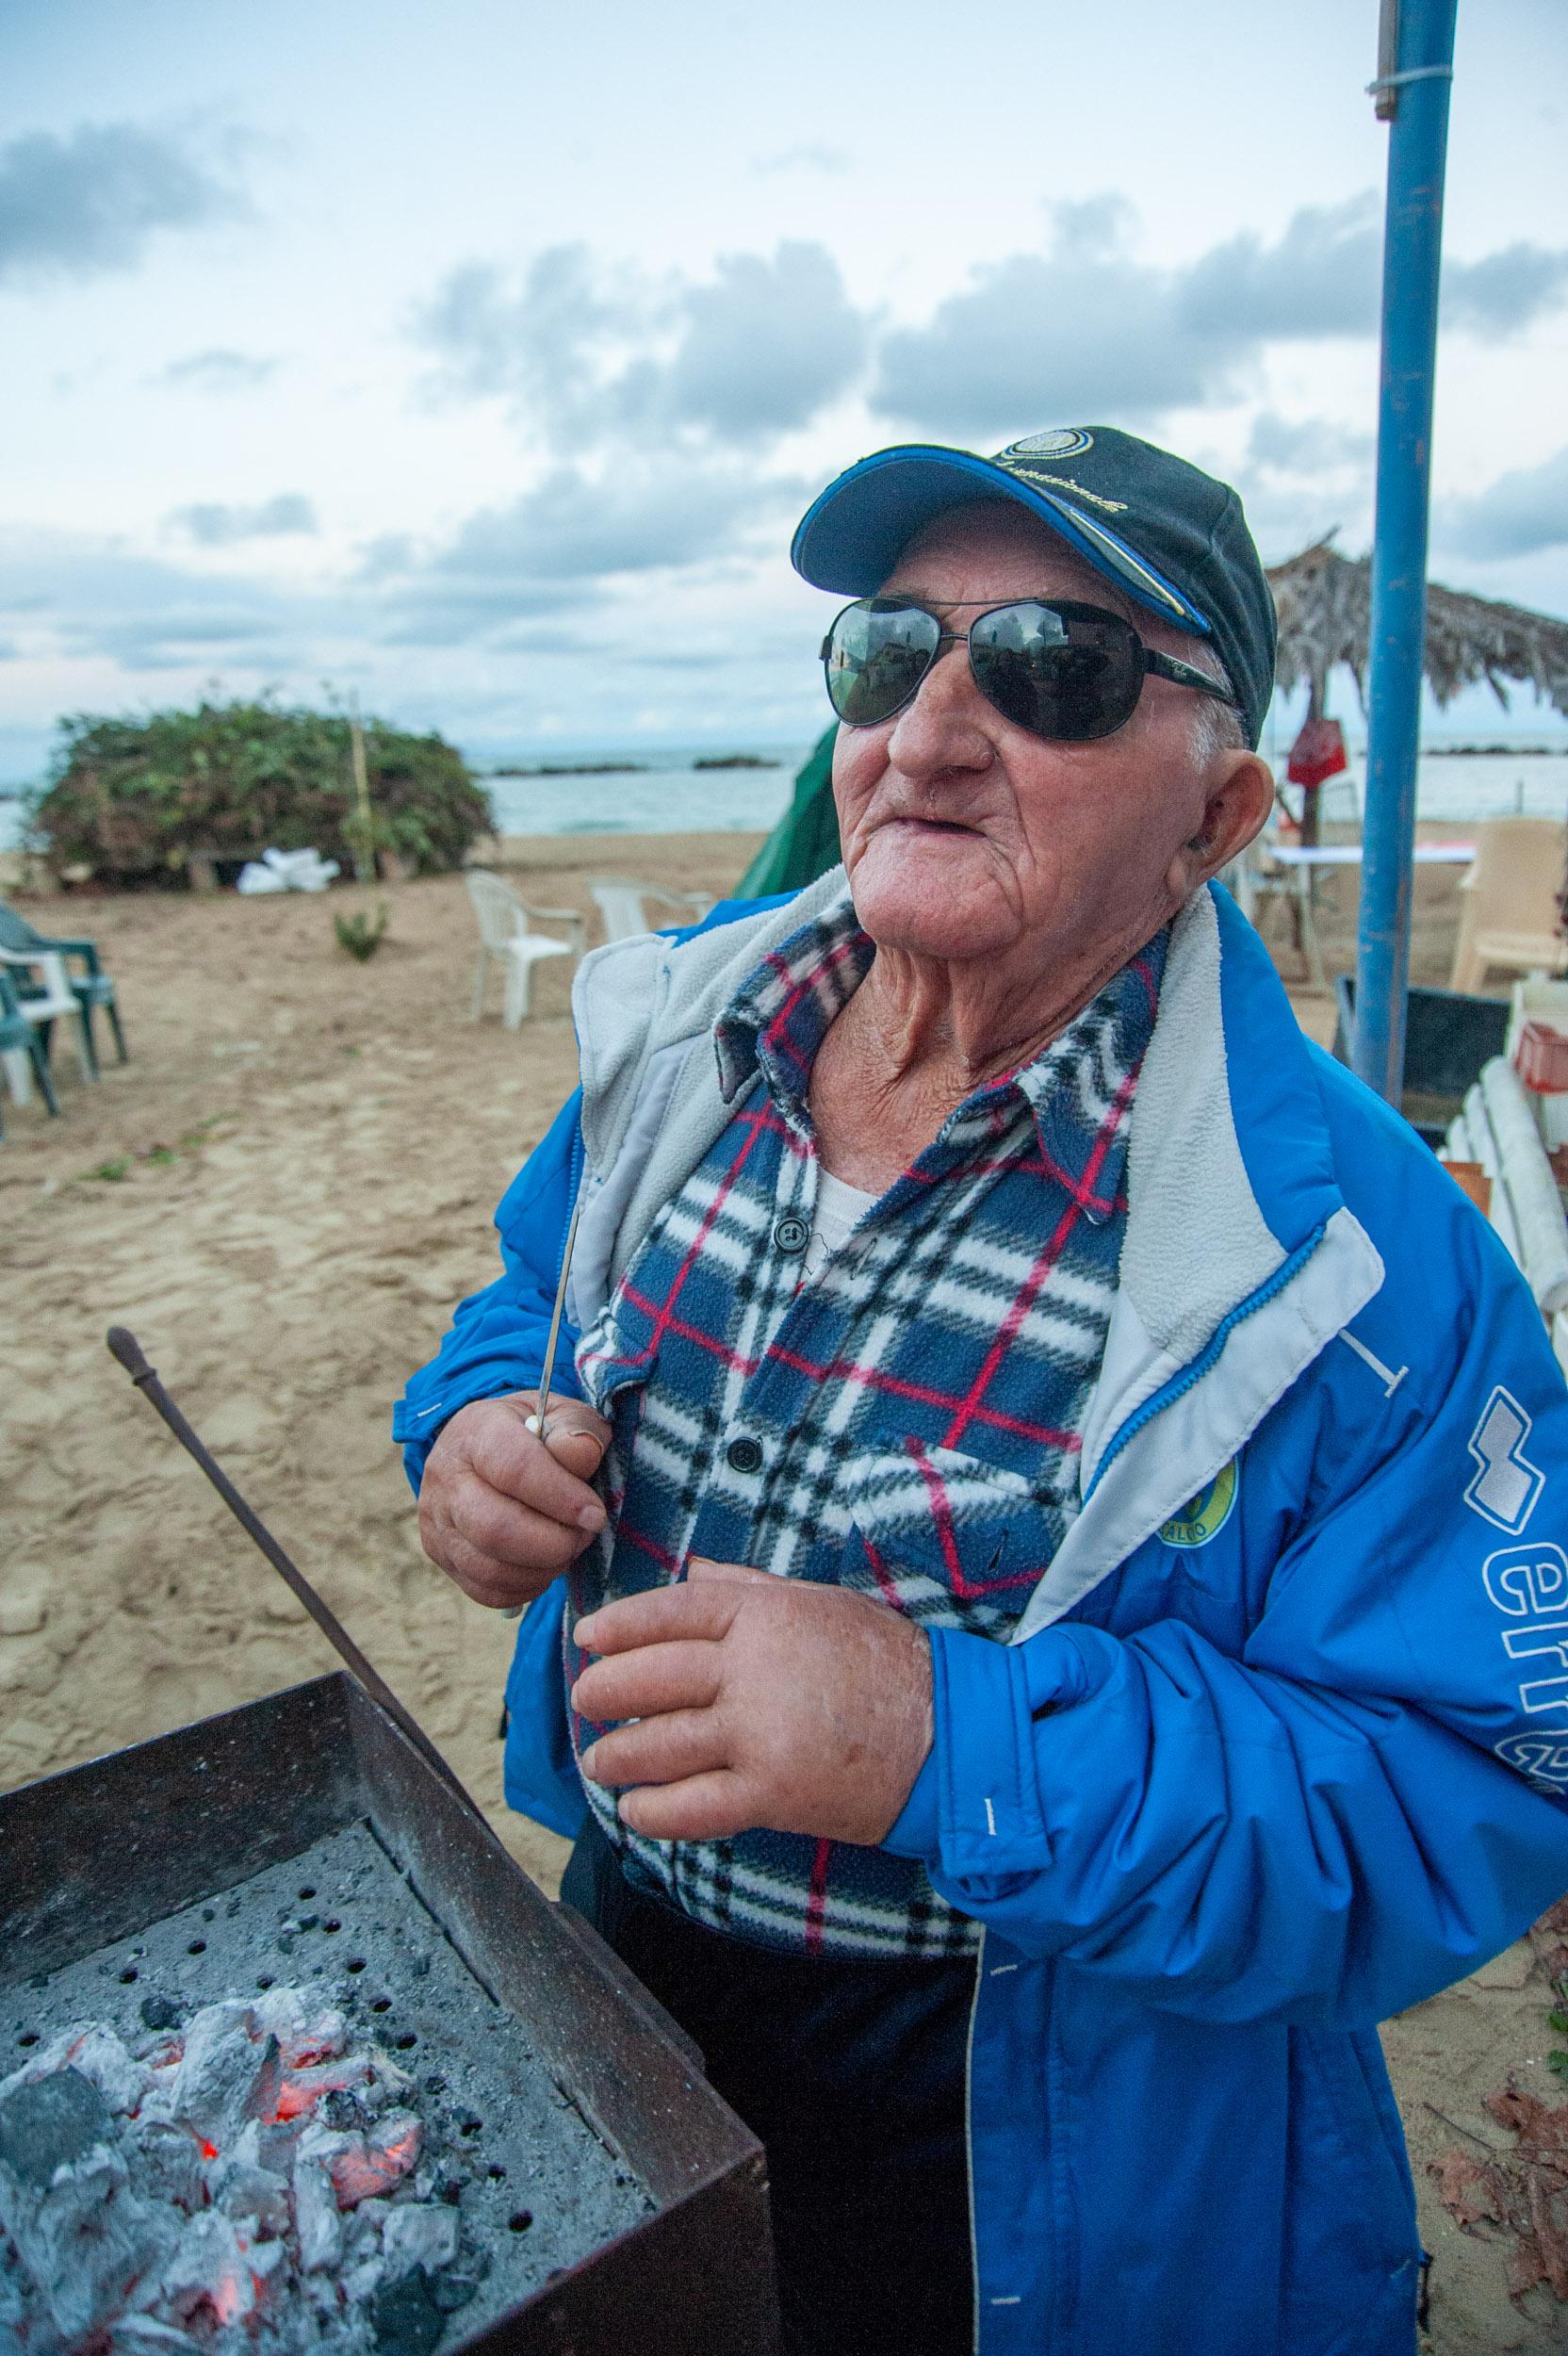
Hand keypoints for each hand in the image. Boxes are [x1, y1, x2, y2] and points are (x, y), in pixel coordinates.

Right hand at [419, 1392, 610, 1609]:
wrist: (483, 1448)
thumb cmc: (532, 1432)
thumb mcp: (559, 1414)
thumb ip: (576, 1428)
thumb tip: (582, 1452)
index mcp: (476, 1432)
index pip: (514, 1469)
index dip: (561, 1497)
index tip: (594, 1515)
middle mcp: (447, 1478)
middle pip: (495, 1528)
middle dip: (553, 1543)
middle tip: (584, 1535)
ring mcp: (437, 1521)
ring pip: (488, 1567)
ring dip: (542, 1568)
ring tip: (568, 1549)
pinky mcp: (442, 1555)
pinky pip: (485, 1590)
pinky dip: (525, 1587)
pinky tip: (545, 1565)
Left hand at [572, 1559, 932, 1844]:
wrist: (948, 1733)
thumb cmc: (887, 1663)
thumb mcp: (821, 1603)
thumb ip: (751, 1589)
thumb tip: (697, 1572)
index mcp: (765, 1614)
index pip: (672, 1611)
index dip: (621, 1625)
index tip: (588, 1639)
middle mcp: (754, 1669)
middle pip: (652, 1676)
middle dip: (605, 1691)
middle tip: (586, 1701)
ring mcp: (760, 1732)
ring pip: (661, 1743)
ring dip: (618, 1756)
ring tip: (601, 1762)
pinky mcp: (772, 1792)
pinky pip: (693, 1805)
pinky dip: (654, 1812)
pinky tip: (636, 1811)